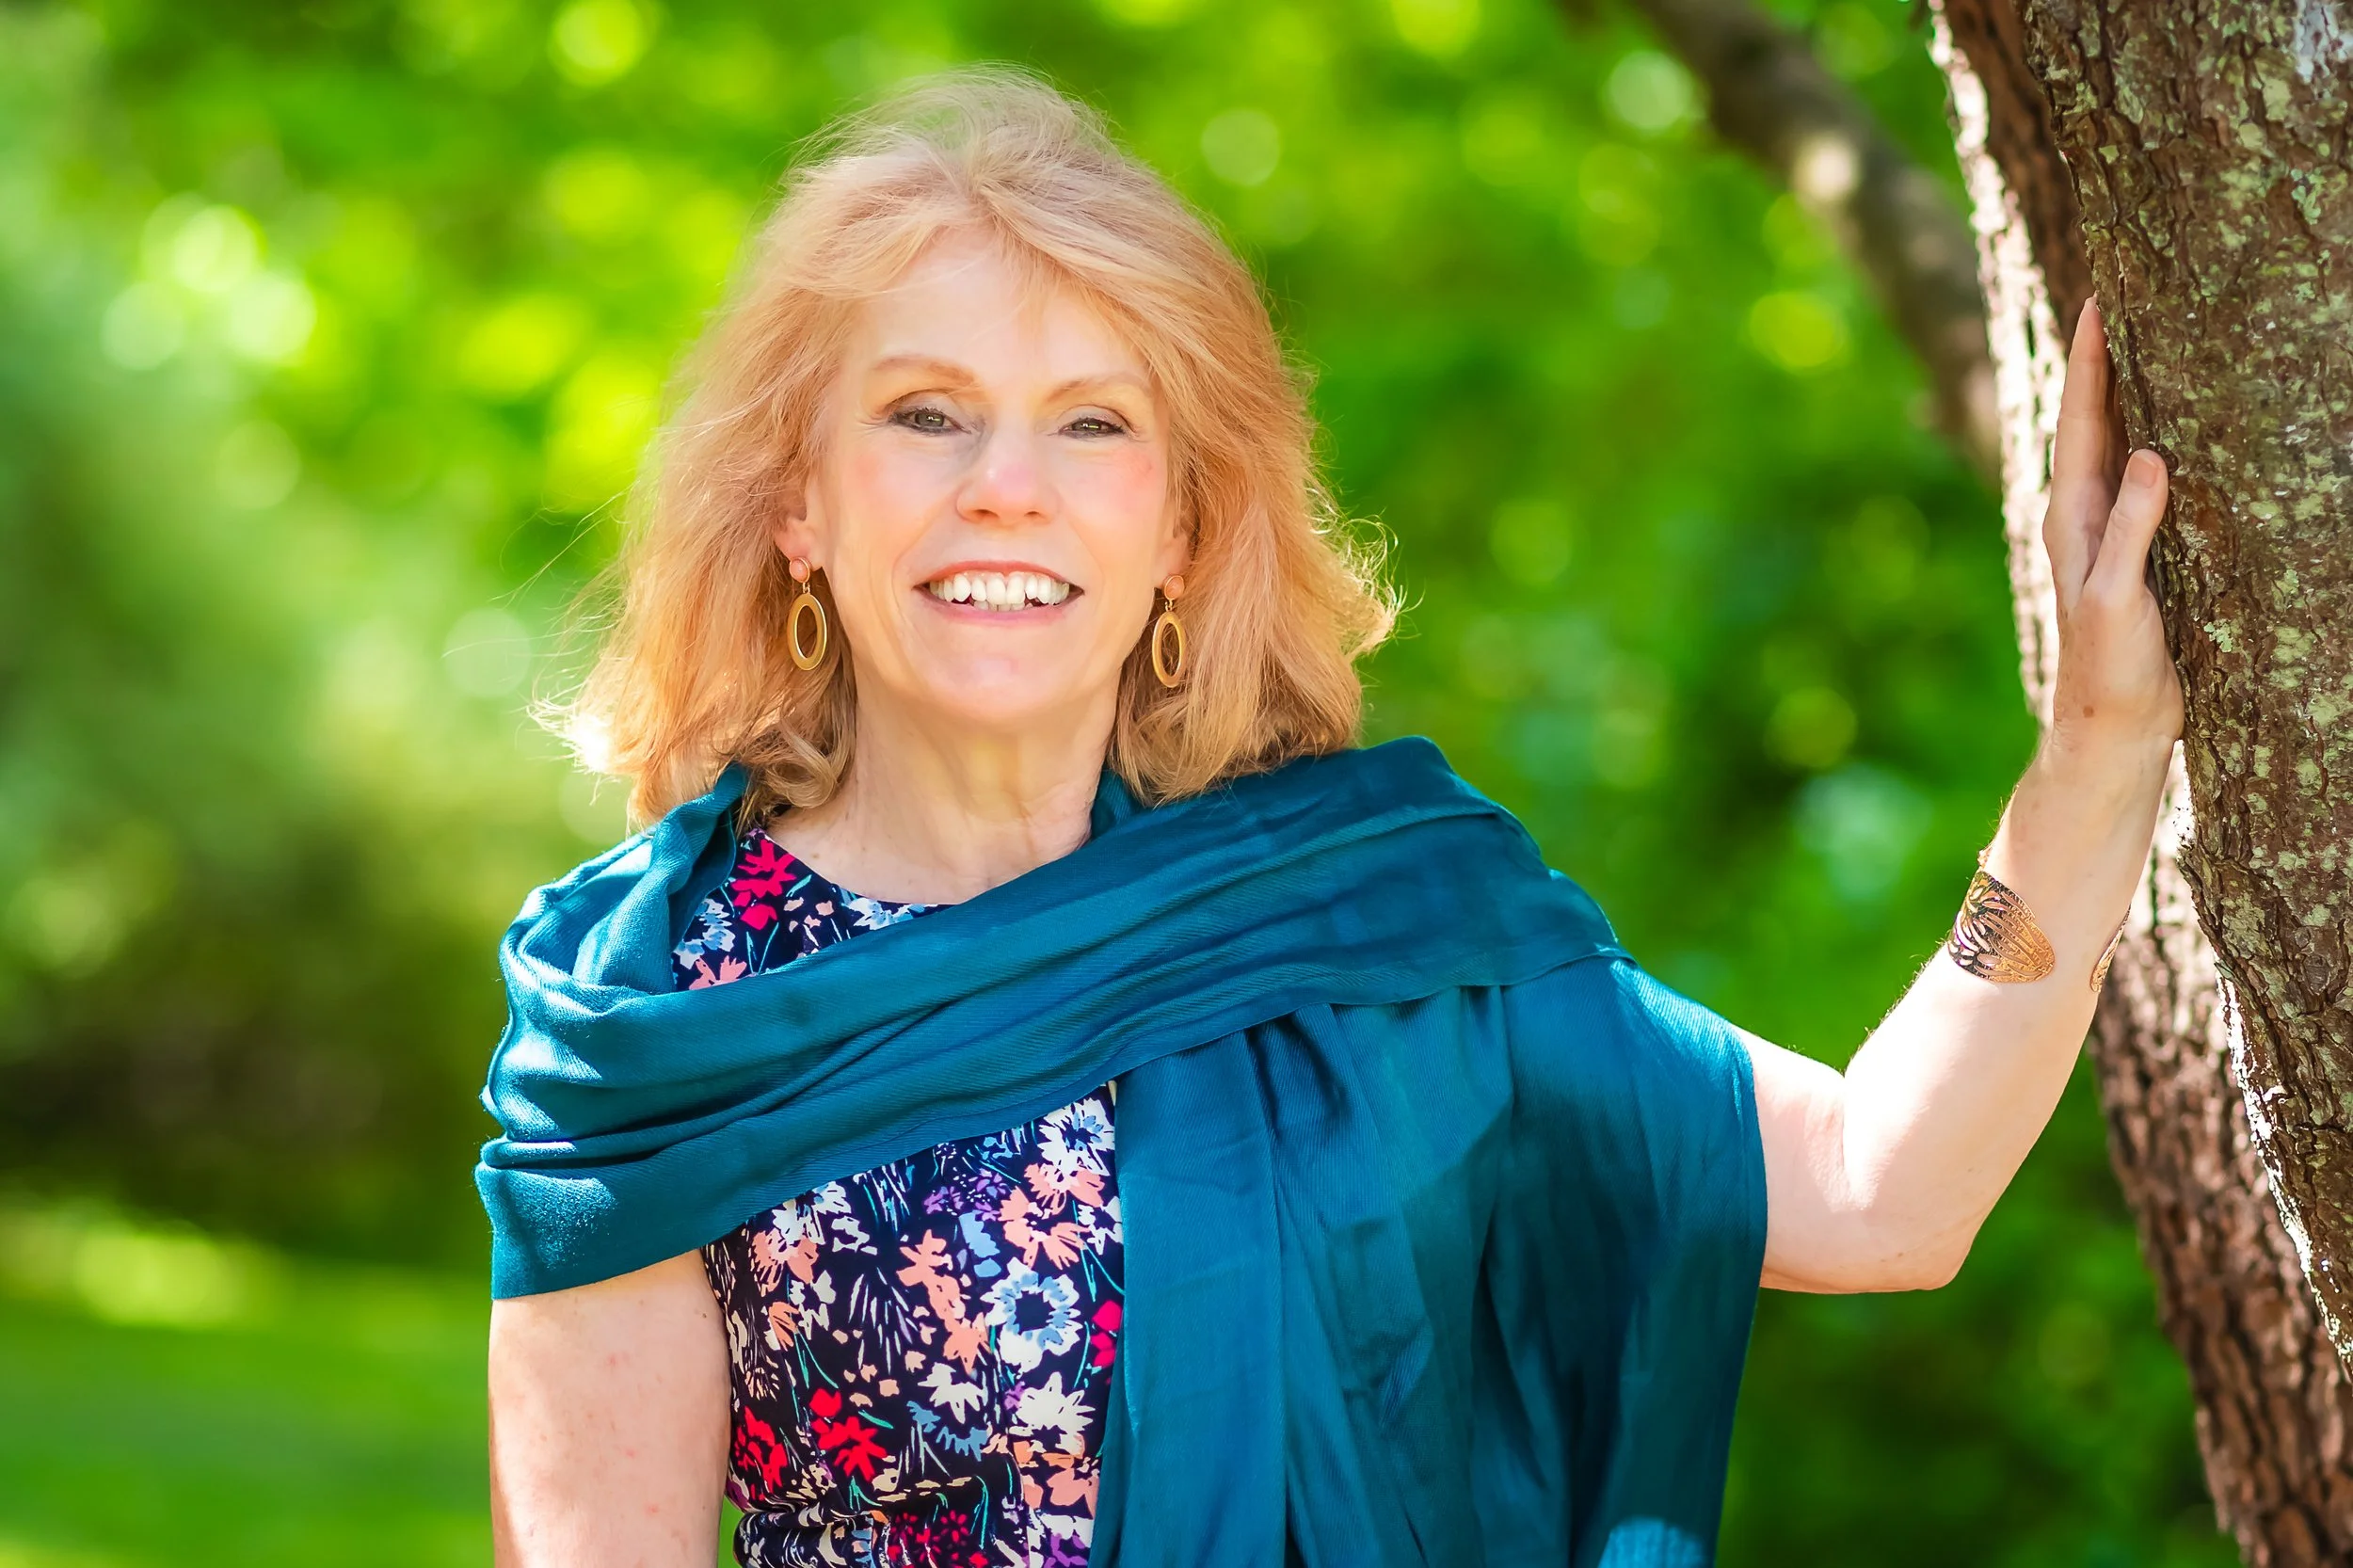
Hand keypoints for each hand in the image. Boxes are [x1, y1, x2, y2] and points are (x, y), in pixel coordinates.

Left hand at [2042, 300, 2183, 756]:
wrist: (2113, 724)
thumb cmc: (2111, 668)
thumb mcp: (2119, 599)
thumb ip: (2131, 531)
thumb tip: (2151, 457)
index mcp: (2072, 518)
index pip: (2080, 422)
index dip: (2089, 362)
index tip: (2097, 302)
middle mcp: (2083, 516)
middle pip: (2095, 421)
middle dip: (2105, 361)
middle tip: (2119, 299)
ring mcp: (2108, 532)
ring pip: (2117, 446)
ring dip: (2130, 394)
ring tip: (2147, 342)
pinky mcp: (2136, 553)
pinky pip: (2143, 480)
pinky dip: (2155, 441)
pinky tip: (2177, 428)